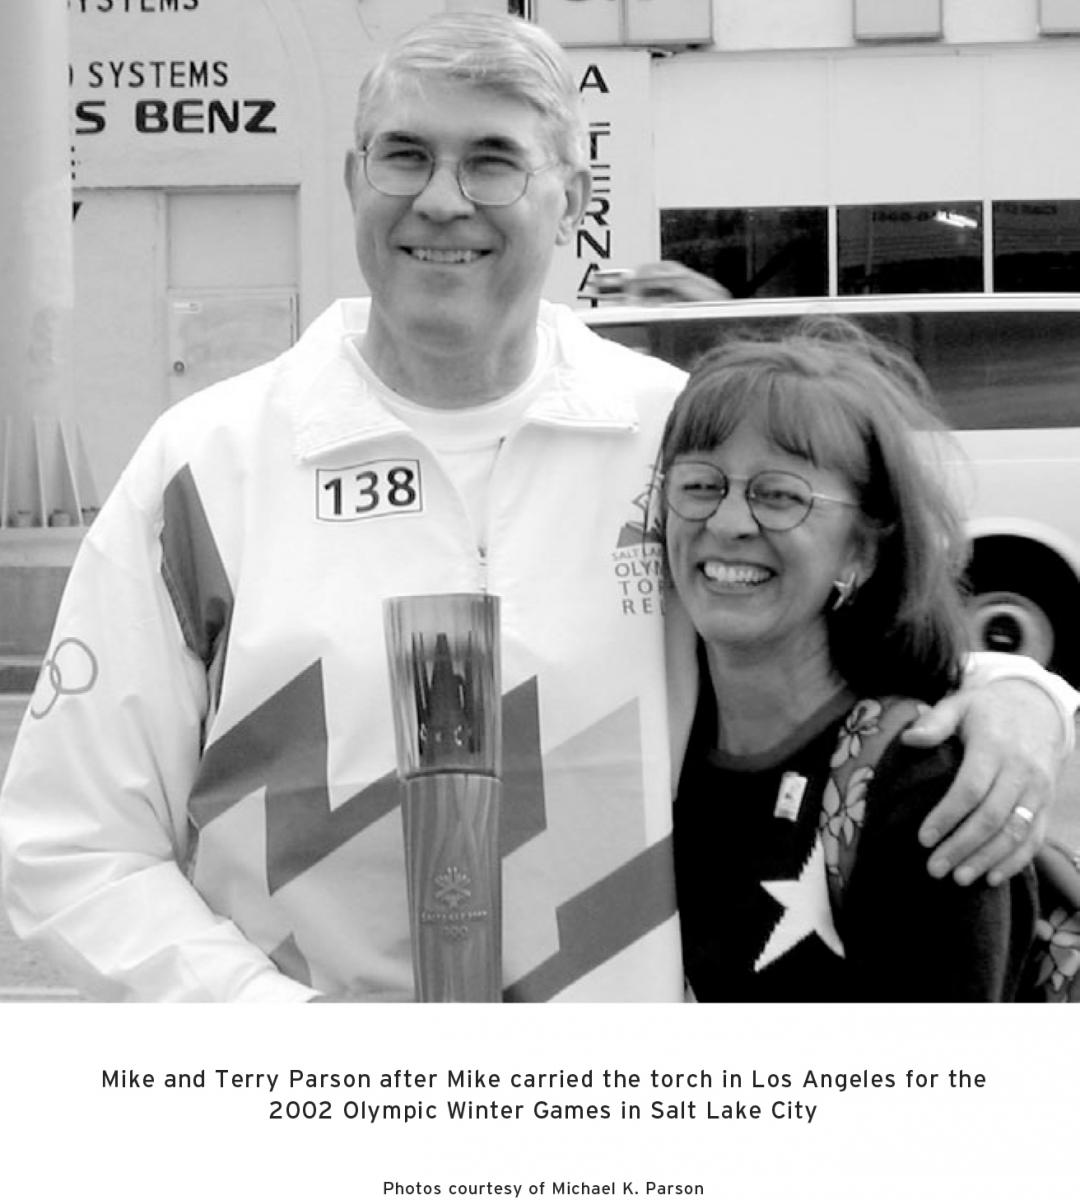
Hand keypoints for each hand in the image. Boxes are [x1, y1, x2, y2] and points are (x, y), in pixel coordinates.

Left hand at [901, 680, 1061, 884]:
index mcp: (995, 746)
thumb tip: (908, 739)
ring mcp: (1039, 790)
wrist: (1038, 708)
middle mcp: (1021, 771)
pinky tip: (992, 878)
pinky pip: (1035, 838)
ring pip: (1015, 832)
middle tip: (934, 869)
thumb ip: (935, 722)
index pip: (971, 788)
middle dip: (962, 846)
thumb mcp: (959, 705)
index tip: (923, 838)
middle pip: (992, 817)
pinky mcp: (1046, 804)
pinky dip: (1015, 861)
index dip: (947, 815)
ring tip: (958, 878)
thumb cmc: (986, 710)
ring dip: (987, 859)